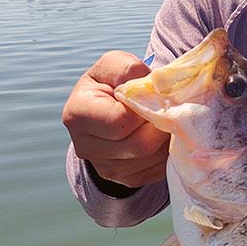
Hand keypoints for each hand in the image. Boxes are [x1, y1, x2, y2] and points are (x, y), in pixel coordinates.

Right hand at [62, 51, 169, 187]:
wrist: (107, 109)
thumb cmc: (111, 82)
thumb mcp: (114, 65)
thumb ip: (127, 68)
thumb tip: (148, 85)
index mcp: (77, 115)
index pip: (121, 121)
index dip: (145, 108)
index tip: (152, 95)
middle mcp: (85, 147)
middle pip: (139, 145)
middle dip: (161, 125)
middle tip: (169, 108)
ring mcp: (105, 168)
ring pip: (152, 160)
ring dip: (167, 139)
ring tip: (166, 120)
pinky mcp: (124, 180)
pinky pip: (157, 170)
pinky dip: (167, 153)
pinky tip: (162, 136)